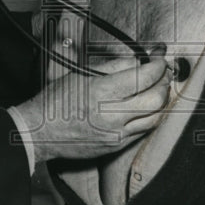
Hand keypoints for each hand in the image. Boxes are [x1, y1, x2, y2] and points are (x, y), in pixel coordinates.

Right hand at [15, 56, 169, 163]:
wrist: (40, 132)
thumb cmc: (57, 101)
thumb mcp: (81, 74)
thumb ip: (113, 67)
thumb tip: (138, 62)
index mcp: (102, 92)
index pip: (144, 76)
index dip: (157, 64)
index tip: (159, 57)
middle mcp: (112, 114)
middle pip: (156, 98)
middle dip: (164, 81)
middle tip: (162, 72)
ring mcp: (116, 133)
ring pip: (155, 117)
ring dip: (161, 101)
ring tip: (157, 89)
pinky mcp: (116, 146)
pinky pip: (143, 131)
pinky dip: (150, 116)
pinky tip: (146, 107)